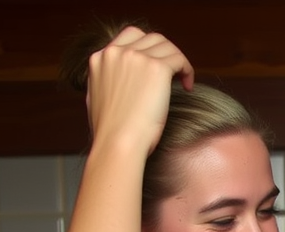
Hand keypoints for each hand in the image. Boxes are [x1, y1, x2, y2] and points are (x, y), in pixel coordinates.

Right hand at [86, 26, 193, 156]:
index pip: (130, 37)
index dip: (148, 48)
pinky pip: (180, 59)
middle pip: (151, 38)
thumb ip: (105, 83)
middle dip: (165, 53)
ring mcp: (137, 58)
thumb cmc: (110, 133)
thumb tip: (118, 84)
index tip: (157, 65)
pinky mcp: (157, 68)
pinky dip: (187, 70)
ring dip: (177, 61)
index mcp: (100, 58)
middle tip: (173, 73)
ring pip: (167, 47)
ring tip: (183, 81)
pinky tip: (188, 87)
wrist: (117, 143)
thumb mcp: (96, 99)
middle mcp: (117, 53)